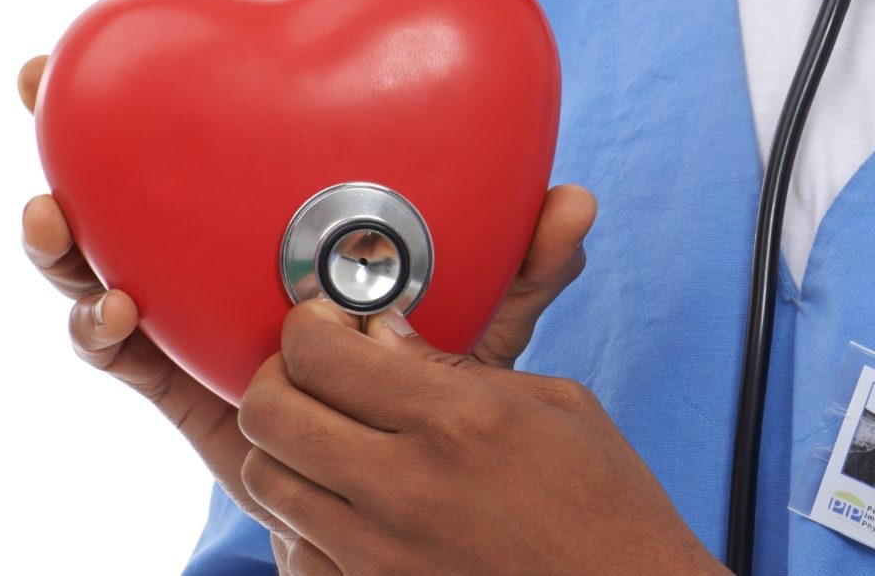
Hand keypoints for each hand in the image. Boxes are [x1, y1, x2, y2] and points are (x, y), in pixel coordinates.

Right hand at [17, 0, 598, 568]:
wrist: (399, 481)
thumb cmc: (437, 375)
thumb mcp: (492, 318)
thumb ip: (529, 266)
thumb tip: (575, 203)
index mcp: (305, 197)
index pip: (279, 99)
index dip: (268, 34)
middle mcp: (239, 233)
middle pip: (162, 156)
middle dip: (107, 105)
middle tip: (48, 66)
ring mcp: (196, 295)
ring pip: (109, 242)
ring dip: (66, 219)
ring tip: (48, 210)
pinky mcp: (174, 369)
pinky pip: (116, 345)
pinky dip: (96, 324)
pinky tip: (113, 307)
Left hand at [236, 303, 722, 575]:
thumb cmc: (607, 506)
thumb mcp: (556, 408)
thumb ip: (459, 370)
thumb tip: (382, 336)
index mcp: (462, 422)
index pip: (323, 354)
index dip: (310, 325)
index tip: (325, 322)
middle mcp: (408, 488)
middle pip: (271, 412)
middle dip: (278, 376)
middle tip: (308, 369)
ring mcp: (381, 554)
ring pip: (267, 479)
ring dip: (283, 444)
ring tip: (322, 431)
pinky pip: (293, 544)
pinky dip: (301, 510)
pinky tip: (340, 493)